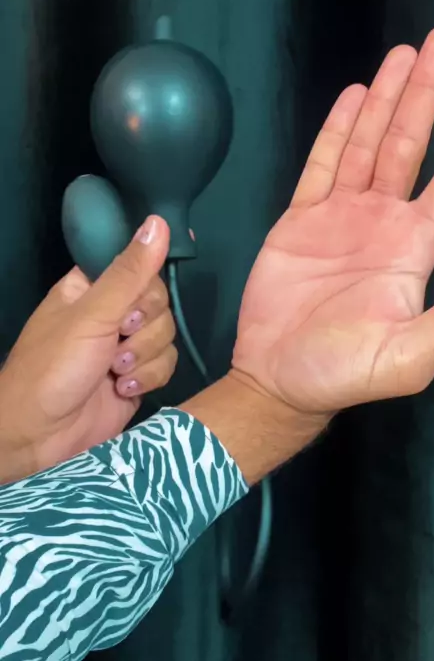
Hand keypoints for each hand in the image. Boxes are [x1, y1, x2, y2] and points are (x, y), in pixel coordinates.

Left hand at [0, 216, 176, 481]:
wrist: (39, 438)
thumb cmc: (52, 369)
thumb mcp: (91, 316)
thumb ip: (129, 273)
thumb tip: (158, 222)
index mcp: (91, 287)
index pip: (139, 267)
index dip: (144, 287)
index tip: (133, 307)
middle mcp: (111, 312)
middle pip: (160, 303)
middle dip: (144, 328)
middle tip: (117, 341)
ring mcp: (126, 346)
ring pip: (167, 335)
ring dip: (144, 356)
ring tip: (114, 373)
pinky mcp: (139, 376)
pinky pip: (167, 364)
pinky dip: (150, 377)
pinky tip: (124, 390)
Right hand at [233, 26, 433, 417]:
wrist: (278, 379)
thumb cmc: (342, 373)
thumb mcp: (405, 357)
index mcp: (413, 246)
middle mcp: (383, 221)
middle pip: (411, 144)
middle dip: (426, 93)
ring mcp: (341, 216)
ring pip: (368, 144)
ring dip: (385, 99)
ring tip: (402, 53)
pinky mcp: (300, 219)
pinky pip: (322, 164)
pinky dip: (337, 130)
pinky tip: (354, 97)